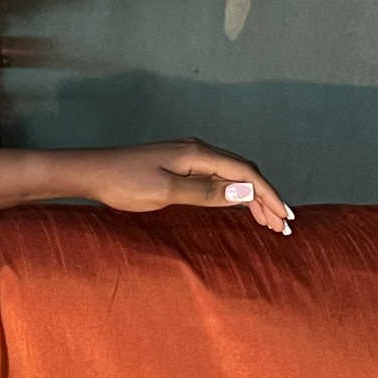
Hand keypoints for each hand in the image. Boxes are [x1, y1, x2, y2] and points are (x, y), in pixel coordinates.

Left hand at [74, 139, 293, 234]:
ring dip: (252, 198)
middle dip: (267, 198)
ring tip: (268, 221)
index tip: (285, 217)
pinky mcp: (181, 166)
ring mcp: (190, 157)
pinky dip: (234, 194)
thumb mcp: (166, 191)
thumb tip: (244, 193)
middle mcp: (199, 151)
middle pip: (244, 173)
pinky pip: (218, 178)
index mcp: (199, 155)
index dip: (269, 196)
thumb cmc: (124, 182)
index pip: (246, 174)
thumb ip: (206, 192)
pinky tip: (240, 207)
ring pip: (232, 176)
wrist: (93, 172)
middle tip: (282, 226)